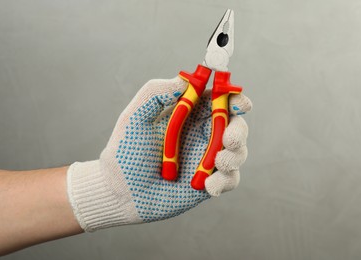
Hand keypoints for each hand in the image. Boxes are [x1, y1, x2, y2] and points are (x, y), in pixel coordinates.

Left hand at [67, 76, 251, 230]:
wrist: (120, 191)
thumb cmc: (126, 150)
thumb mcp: (135, 117)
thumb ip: (155, 93)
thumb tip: (184, 80)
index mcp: (190, 115)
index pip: (219, 101)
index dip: (234, 99)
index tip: (240, 103)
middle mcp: (203, 135)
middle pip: (236, 126)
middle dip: (238, 131)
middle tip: (229, 139)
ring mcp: (207, 160)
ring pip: (238, 152)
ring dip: (234, 156)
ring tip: (217, 163)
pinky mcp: (209, 183)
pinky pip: (230, 179)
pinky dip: (224, 181)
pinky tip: (207, 186)